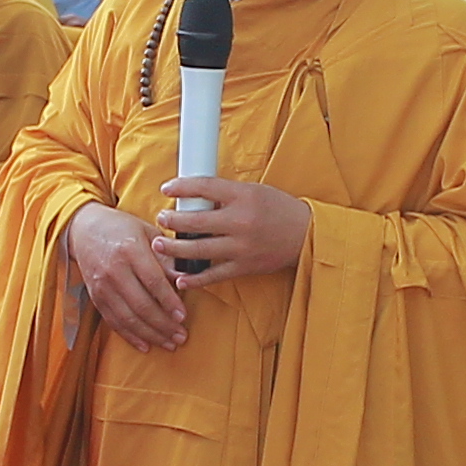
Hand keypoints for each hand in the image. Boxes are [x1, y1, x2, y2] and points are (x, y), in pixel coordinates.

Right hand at [64, 201, 189, 349]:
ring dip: (150, 335)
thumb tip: (185, 279)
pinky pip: (114, 322)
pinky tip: (146, 345)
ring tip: (169, 343)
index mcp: (130, 250)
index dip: (169, 301)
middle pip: (141, 304)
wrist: (84, 229)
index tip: (183, 316)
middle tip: (181, 336)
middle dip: (163, 324)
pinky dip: (130, 336)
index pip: (153, 281)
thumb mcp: (148, 233)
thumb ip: (166, 257)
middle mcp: (114, 270)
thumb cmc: (122, 229)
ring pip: (128, 318)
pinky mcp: (95, 297)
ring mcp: (102, 286)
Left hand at [155, 174, 307, 286]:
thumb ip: (227, 194)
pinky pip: (213, 275)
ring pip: (198, 250)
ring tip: (159, 245)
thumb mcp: (254, 191)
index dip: (181, 187)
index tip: (166, 188)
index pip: (204, 187)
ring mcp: (241, 246)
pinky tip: (180, 278)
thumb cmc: (279, 209)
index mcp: (243, 196)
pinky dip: (195, 279)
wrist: (306, 235)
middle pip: (195, 221)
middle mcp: (241, 221)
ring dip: (174, 249)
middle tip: (160, 219)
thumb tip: (195, 196)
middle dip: (171, 221)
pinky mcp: (244, 266)